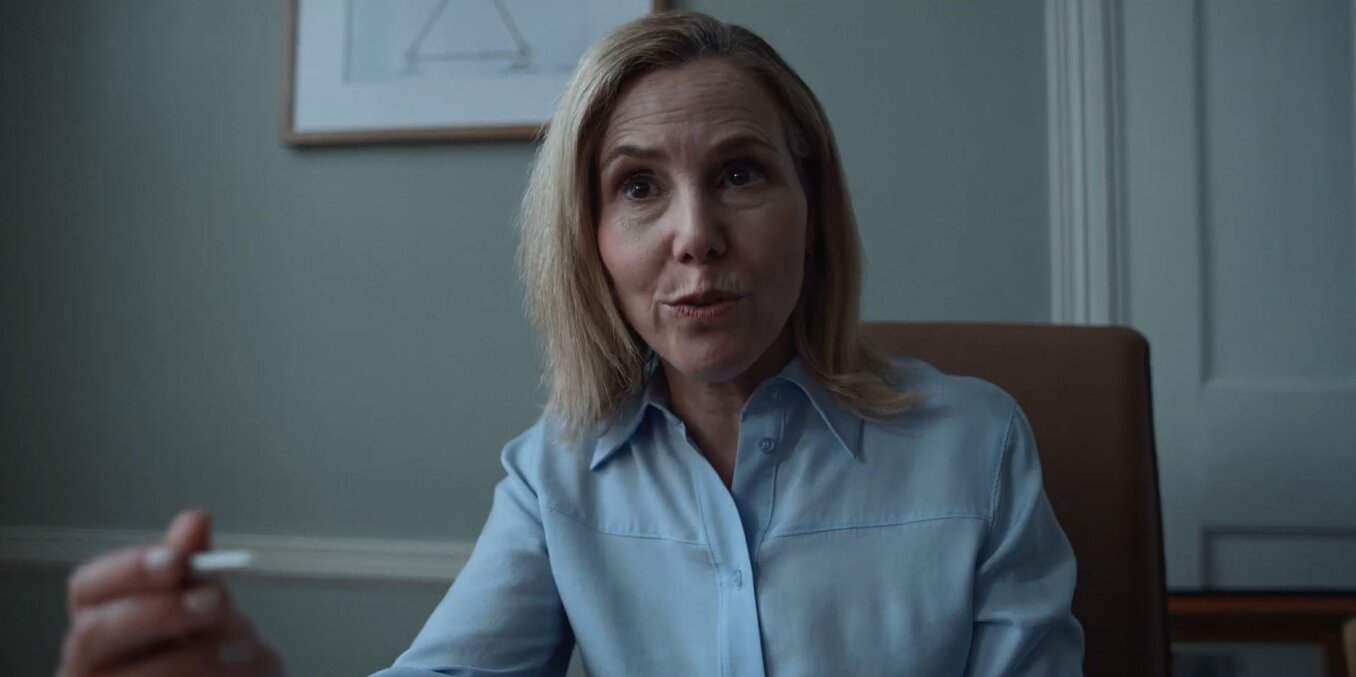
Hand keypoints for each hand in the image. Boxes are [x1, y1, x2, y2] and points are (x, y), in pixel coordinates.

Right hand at [57, 510, 284, 676]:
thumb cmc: (202, 651)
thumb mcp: (200, 607)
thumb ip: (193, 569)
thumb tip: (194, 521)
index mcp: (99, 623)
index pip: (87, 587)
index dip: (129, 570)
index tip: (178, 560)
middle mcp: (86, 665)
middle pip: (96, 633)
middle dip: (160, 611)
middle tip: (216, 602)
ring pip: (142, 674)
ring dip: (203, 655)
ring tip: (250, 648)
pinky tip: (252, 669)